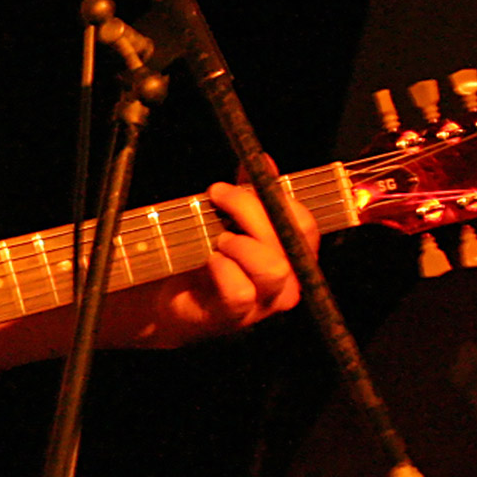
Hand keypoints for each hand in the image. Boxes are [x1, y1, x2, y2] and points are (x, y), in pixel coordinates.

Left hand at [104, 173, 309, 345]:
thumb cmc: (207, 255)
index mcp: (292, 254)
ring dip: (240, 243)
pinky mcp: (235, 316)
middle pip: (288, 239)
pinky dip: (222, 268)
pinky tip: (210, 260)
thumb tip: (264, 160)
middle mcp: (288, 281)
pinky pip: (240, 290)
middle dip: (251, 209)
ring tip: (217, 238)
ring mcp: (264, 303)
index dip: (277, 197)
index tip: (246, 179)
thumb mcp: (229, 219)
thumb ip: (250, 191)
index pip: (306, 224)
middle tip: (218, 195)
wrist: (171, 297)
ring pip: (272, 268)